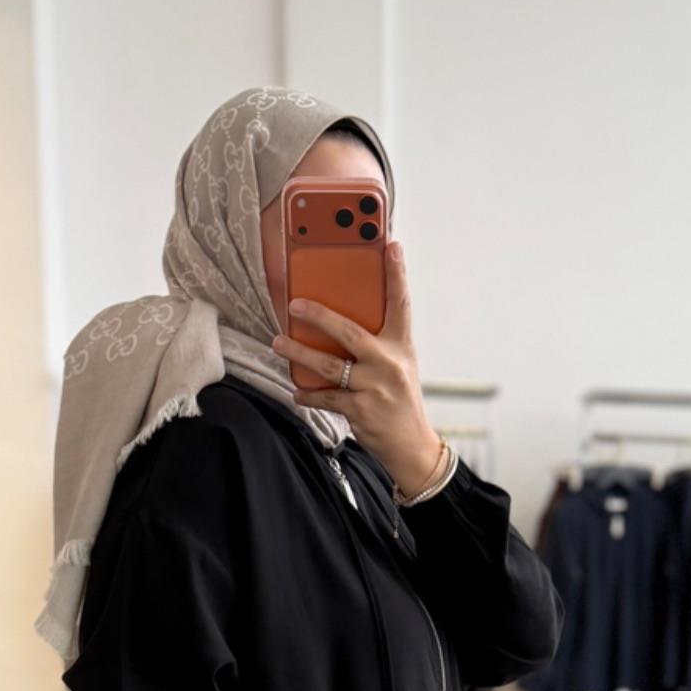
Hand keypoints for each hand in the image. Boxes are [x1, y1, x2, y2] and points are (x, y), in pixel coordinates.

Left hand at [272, 242, 444, 497]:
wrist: (411, 445)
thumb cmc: (399, 401)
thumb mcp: (398, 366)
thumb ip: (376, 344)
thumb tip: (336, 323)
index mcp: (401, 346)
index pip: (401, 303)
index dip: (397, 273)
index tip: (391, 245)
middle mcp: (390, 363)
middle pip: (350, 331)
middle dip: (319, 315)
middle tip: (294, 305)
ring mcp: (375, 387)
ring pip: (329, 364)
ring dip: (299, 353)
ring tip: (278, 343)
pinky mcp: (361, 410)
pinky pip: (326, 397)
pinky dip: (308, 394)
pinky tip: (296, 390)